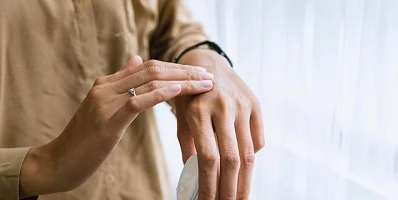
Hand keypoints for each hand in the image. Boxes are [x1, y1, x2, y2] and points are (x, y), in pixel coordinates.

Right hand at [19, 56, 214, 197]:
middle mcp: (106, 86)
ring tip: (204, 84)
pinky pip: (138, 101)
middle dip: (184, 72)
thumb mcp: (103, 107)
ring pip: (149, 81)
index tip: (198, 74)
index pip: (148, 67)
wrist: (58, 162)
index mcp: (107, 83)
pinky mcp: (108, 119)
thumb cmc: (85, 139)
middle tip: (208, 77)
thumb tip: (137, 60)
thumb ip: (120, 83)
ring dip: (181, 81)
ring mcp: (105, 101)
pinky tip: (179, 91)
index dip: (175, 68)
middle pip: (153, 70)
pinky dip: (161, 94)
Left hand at [176, 49, 264, 199]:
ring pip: (248, 153)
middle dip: (230, 189)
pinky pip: (258, 140)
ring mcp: (242, 105)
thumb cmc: (190, 95)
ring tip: (240, 197)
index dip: (208, 185)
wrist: (208, 64)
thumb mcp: (181, 116)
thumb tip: (193, 175)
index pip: (207, 157)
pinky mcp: (256, 105)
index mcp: (198, 111)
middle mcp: (223, 107)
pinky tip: (243, 167)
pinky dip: (251, 157)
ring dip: (245, 181)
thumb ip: (188, 144)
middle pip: (231, 159)